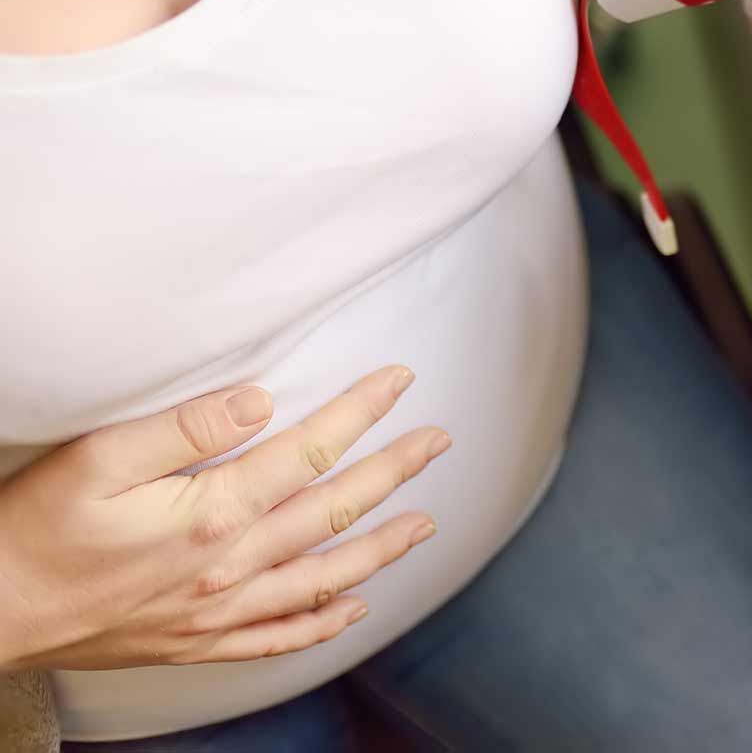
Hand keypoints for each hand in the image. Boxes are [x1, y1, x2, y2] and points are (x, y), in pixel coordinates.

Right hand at [0, 366, 446, 670]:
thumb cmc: (35, 528)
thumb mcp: (100, 458)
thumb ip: (188, 426)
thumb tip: (262, 400)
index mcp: (214, 515)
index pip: (313, 451)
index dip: (362, 411)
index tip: (401, 380)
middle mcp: (230, 569)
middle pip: (334, 512)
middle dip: (394, 472)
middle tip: (438, 442)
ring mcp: (217, 613)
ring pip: (323, 579)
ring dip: (381, 549)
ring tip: (426, 525)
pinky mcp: (196, 643)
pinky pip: (279, 637)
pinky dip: (324, 623)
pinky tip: (354, 609)